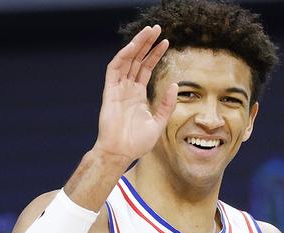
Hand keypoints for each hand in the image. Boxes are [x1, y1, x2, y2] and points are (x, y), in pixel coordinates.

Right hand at [93, 25, 177, 164]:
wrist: (120, 153)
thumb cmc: (137, 143)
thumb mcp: (159, 122)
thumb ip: (167, 104)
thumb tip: (174, 85)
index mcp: (137, 95)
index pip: (146, 69)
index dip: (155, 55)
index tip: (166, 42)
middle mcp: (127, 89)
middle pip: (137, 60)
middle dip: (146, 44)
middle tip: (157, 28)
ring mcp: (117, 90)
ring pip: (126, 61)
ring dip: (136, 45)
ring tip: (147, 32)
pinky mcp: (109, 93)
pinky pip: (114, 70)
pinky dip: (122, 57)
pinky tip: (132, 47)